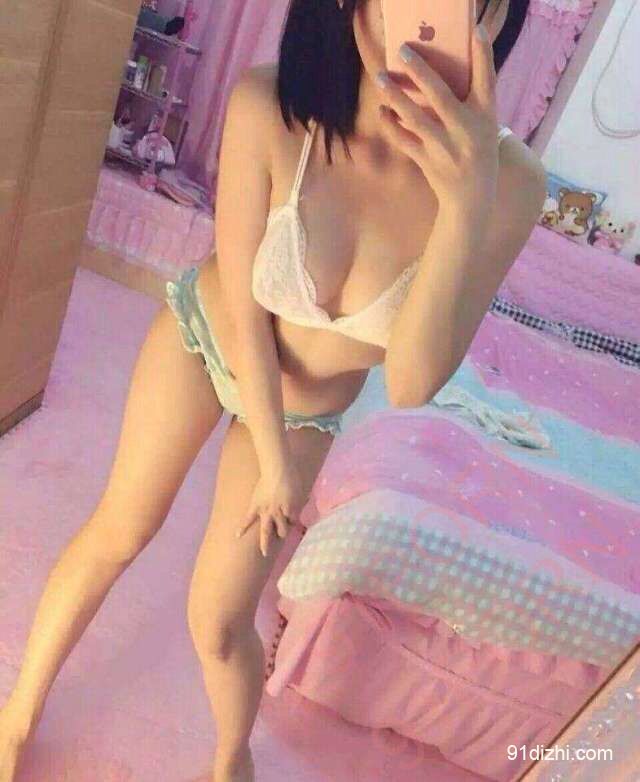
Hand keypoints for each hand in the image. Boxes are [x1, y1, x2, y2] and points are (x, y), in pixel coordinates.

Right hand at [236, 459, 307, 556]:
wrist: (277, 468)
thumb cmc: (292, 477)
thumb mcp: (301, 491)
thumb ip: (300, 501)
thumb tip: (302, 504)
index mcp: (291, 510)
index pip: (293, 521)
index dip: (294, 518)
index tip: (292, 513)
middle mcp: (278, 514)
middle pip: (282, 531)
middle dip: (283, 534)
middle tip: (283, 535)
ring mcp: (265, 512)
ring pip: (266, 530)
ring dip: (266, 542)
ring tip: (265, 553)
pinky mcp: (254, 506)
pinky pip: (247, 519)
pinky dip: (242, 527)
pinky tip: (237, 536)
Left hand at [376, 23, 498, 208]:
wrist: (470, 200)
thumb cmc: (477, 156)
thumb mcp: (484, 128)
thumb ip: (470, 104)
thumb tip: (439, 76)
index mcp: (487, 118)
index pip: (488, 81)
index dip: (483, 55)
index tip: (477, 31)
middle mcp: (467, 130)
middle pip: (441, 96)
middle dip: (421, 72)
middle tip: (403, 51)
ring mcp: (445, 147)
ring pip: (415, 117)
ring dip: (395, 96)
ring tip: (380, 77)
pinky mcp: (427, 161)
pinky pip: (404, 140)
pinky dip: (390, 125)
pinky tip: (382, 110)